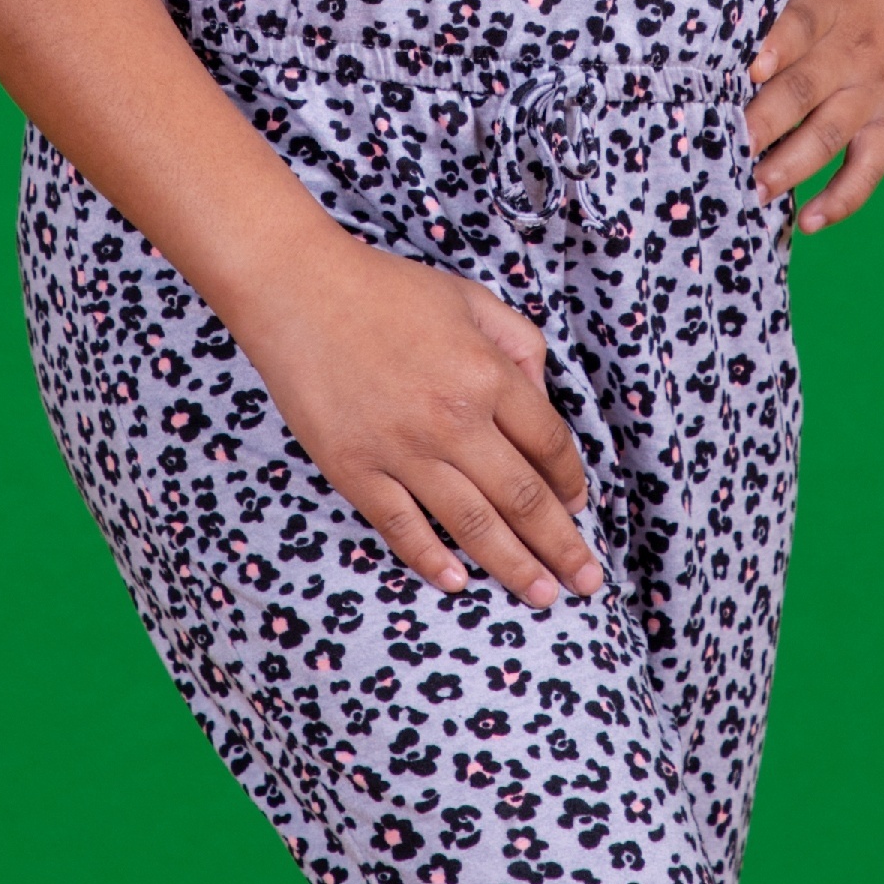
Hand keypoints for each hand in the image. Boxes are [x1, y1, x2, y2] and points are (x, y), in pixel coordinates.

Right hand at [233, 237, 603, 614]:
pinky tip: (458, 582)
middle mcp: (453, 420)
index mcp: (487, 374)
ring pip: (473, 524)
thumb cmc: (385, 289)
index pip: (548, 444)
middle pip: (523, 497)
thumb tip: (543, 399)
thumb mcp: (470, 297)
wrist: (296, 288)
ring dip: (514, 566)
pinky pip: (402, 527)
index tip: (579, 506)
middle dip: (562, 545)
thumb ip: (518, 343)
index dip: (571, 481)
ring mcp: (402, 450)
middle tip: (587, 581)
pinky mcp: (354, 470)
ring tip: (543, 595)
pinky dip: (431, 559)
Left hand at [746, 0, 883, 230]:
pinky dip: (841, 198)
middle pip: (802, 89)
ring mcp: (873, 91)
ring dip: (788, 167)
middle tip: (725, 145)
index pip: (798, 24)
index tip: (746, 70)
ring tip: (752, 190)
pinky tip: (809, 222)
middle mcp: (851, 51)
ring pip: (827, 135)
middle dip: (762, 122)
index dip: (772, 47)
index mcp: (829, 1)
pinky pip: (868, 168)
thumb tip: (701, 16)